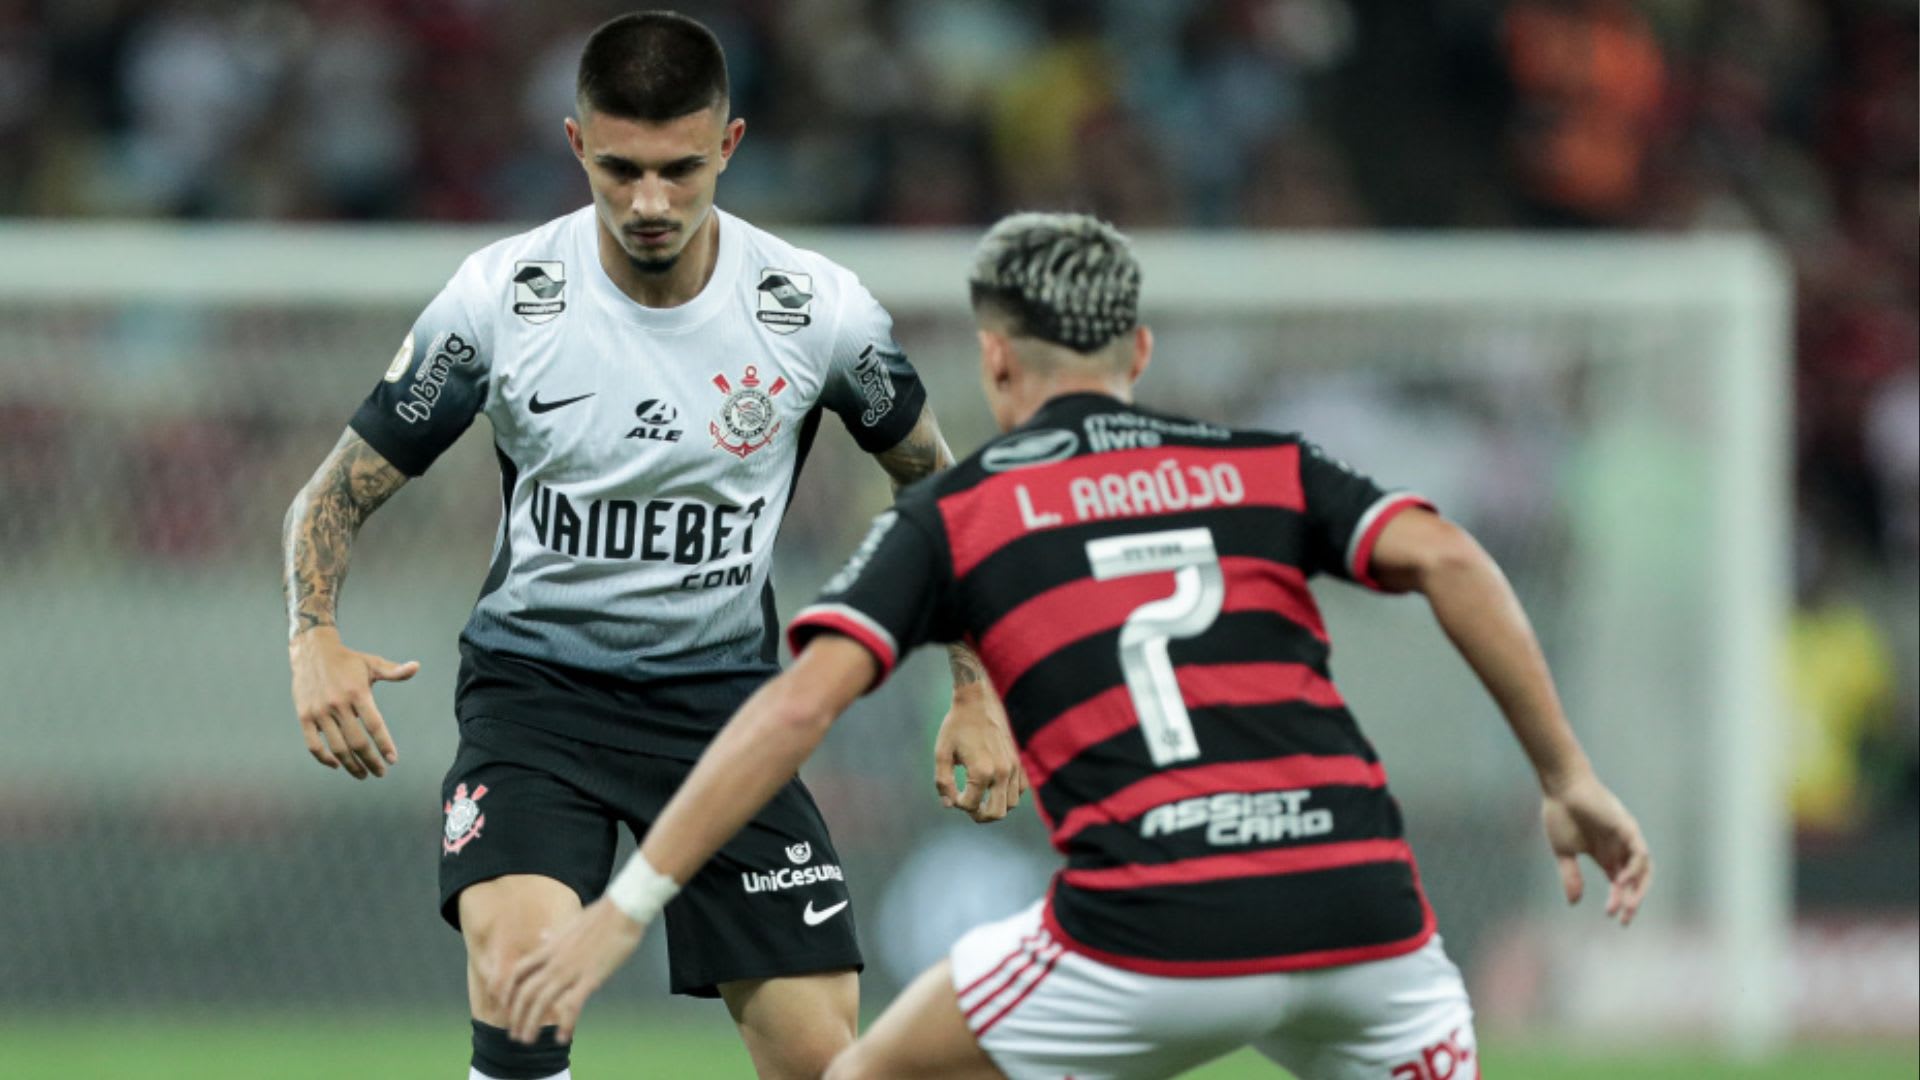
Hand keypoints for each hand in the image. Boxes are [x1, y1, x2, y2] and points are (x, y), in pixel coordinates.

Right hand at [288, 627, 418, 779]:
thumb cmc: (348, 661)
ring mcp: (319, 712)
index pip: (374, 725)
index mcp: (357, 692)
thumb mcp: (372, 663)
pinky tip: (337, 765)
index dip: (384, 745)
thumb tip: (416, 666)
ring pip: (336, 747)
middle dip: (371, 761)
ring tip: (363, 774)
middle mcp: (338, 704)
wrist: (312, 651)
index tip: (393, 759)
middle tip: (380, 773)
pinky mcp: (304, 716)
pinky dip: (324, 758)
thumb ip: (394, 671)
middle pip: (357, 741)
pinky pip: (313, 744)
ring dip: (351, 765)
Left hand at [500, 899, 646, 1044]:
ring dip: (531, 1023)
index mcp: (549, 947)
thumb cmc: (602, 915)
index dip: (507, 991)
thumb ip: (554, 934)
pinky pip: (572, 1006)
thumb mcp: (570, 923)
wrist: (623, 910)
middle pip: (525, 992)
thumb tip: (543, 934)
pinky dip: (565, 1024)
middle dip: (516, 1016)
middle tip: (514, 1034)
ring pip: (541, 1002)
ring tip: (528, 1041)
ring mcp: (570, 970)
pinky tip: (562, 1038)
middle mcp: (554, 961)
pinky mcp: (590, 977)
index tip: (505, 1007)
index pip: (518, 972)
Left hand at [934, 688, 1025, 822]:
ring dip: (995, 806)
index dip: (958, 804)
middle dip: (979, 815)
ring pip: (1011, 804)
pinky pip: (1020, 789)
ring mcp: (1014, 767)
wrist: (977, 700)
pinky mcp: (1019, 761)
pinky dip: (1008, 794)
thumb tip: (949, 805)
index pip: (970, 805)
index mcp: (981, 771)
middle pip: (996, 813)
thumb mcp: (942, 753)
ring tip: (980, 798)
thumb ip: (943, 782)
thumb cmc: (956, 725)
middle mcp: (1002, 772)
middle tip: (967, 807)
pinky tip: (994, 787)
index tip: (951, 792)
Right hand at [1542, 771, 1652, 925]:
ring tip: (1627, 905)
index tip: (1612, 917)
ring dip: (1637, 889)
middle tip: (1624, 919)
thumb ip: (1571, 876)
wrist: (1561, 787)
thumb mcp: (1564, 852)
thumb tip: (1574, 902)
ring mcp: (1625, 838)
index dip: (1619, 901)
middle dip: (1632, 900)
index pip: (1620, 883)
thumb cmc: (1560, 814)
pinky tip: (1621, 882)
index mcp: (1605, 854)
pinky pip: (1640, 853)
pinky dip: (1634, 869)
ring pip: (1643, 869)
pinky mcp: (1627, 828)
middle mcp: (1619, 848)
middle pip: (1635, 880)